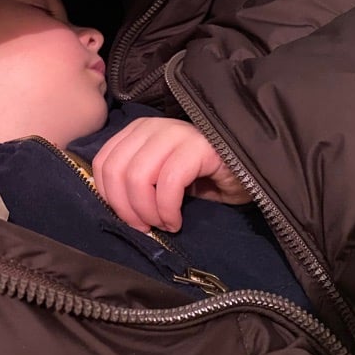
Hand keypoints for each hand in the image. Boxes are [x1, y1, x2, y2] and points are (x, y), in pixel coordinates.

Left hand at [91, 117, 249, 232]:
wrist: (251, 172)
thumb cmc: (202, 178)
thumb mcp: (159, 177)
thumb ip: (135, 181)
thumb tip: (112, 205)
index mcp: (137, 131)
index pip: (103, 163)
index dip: (108, 197)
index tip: (128, 219)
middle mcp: (152, 127)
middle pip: (117, 171)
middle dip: (126, 208)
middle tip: (145, 227)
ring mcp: (175, 132)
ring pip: (138, 176)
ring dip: (147, 211)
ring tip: (163, 224)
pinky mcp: (199, 146)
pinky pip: (169, 182)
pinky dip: (167, 208)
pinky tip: (176, 220)